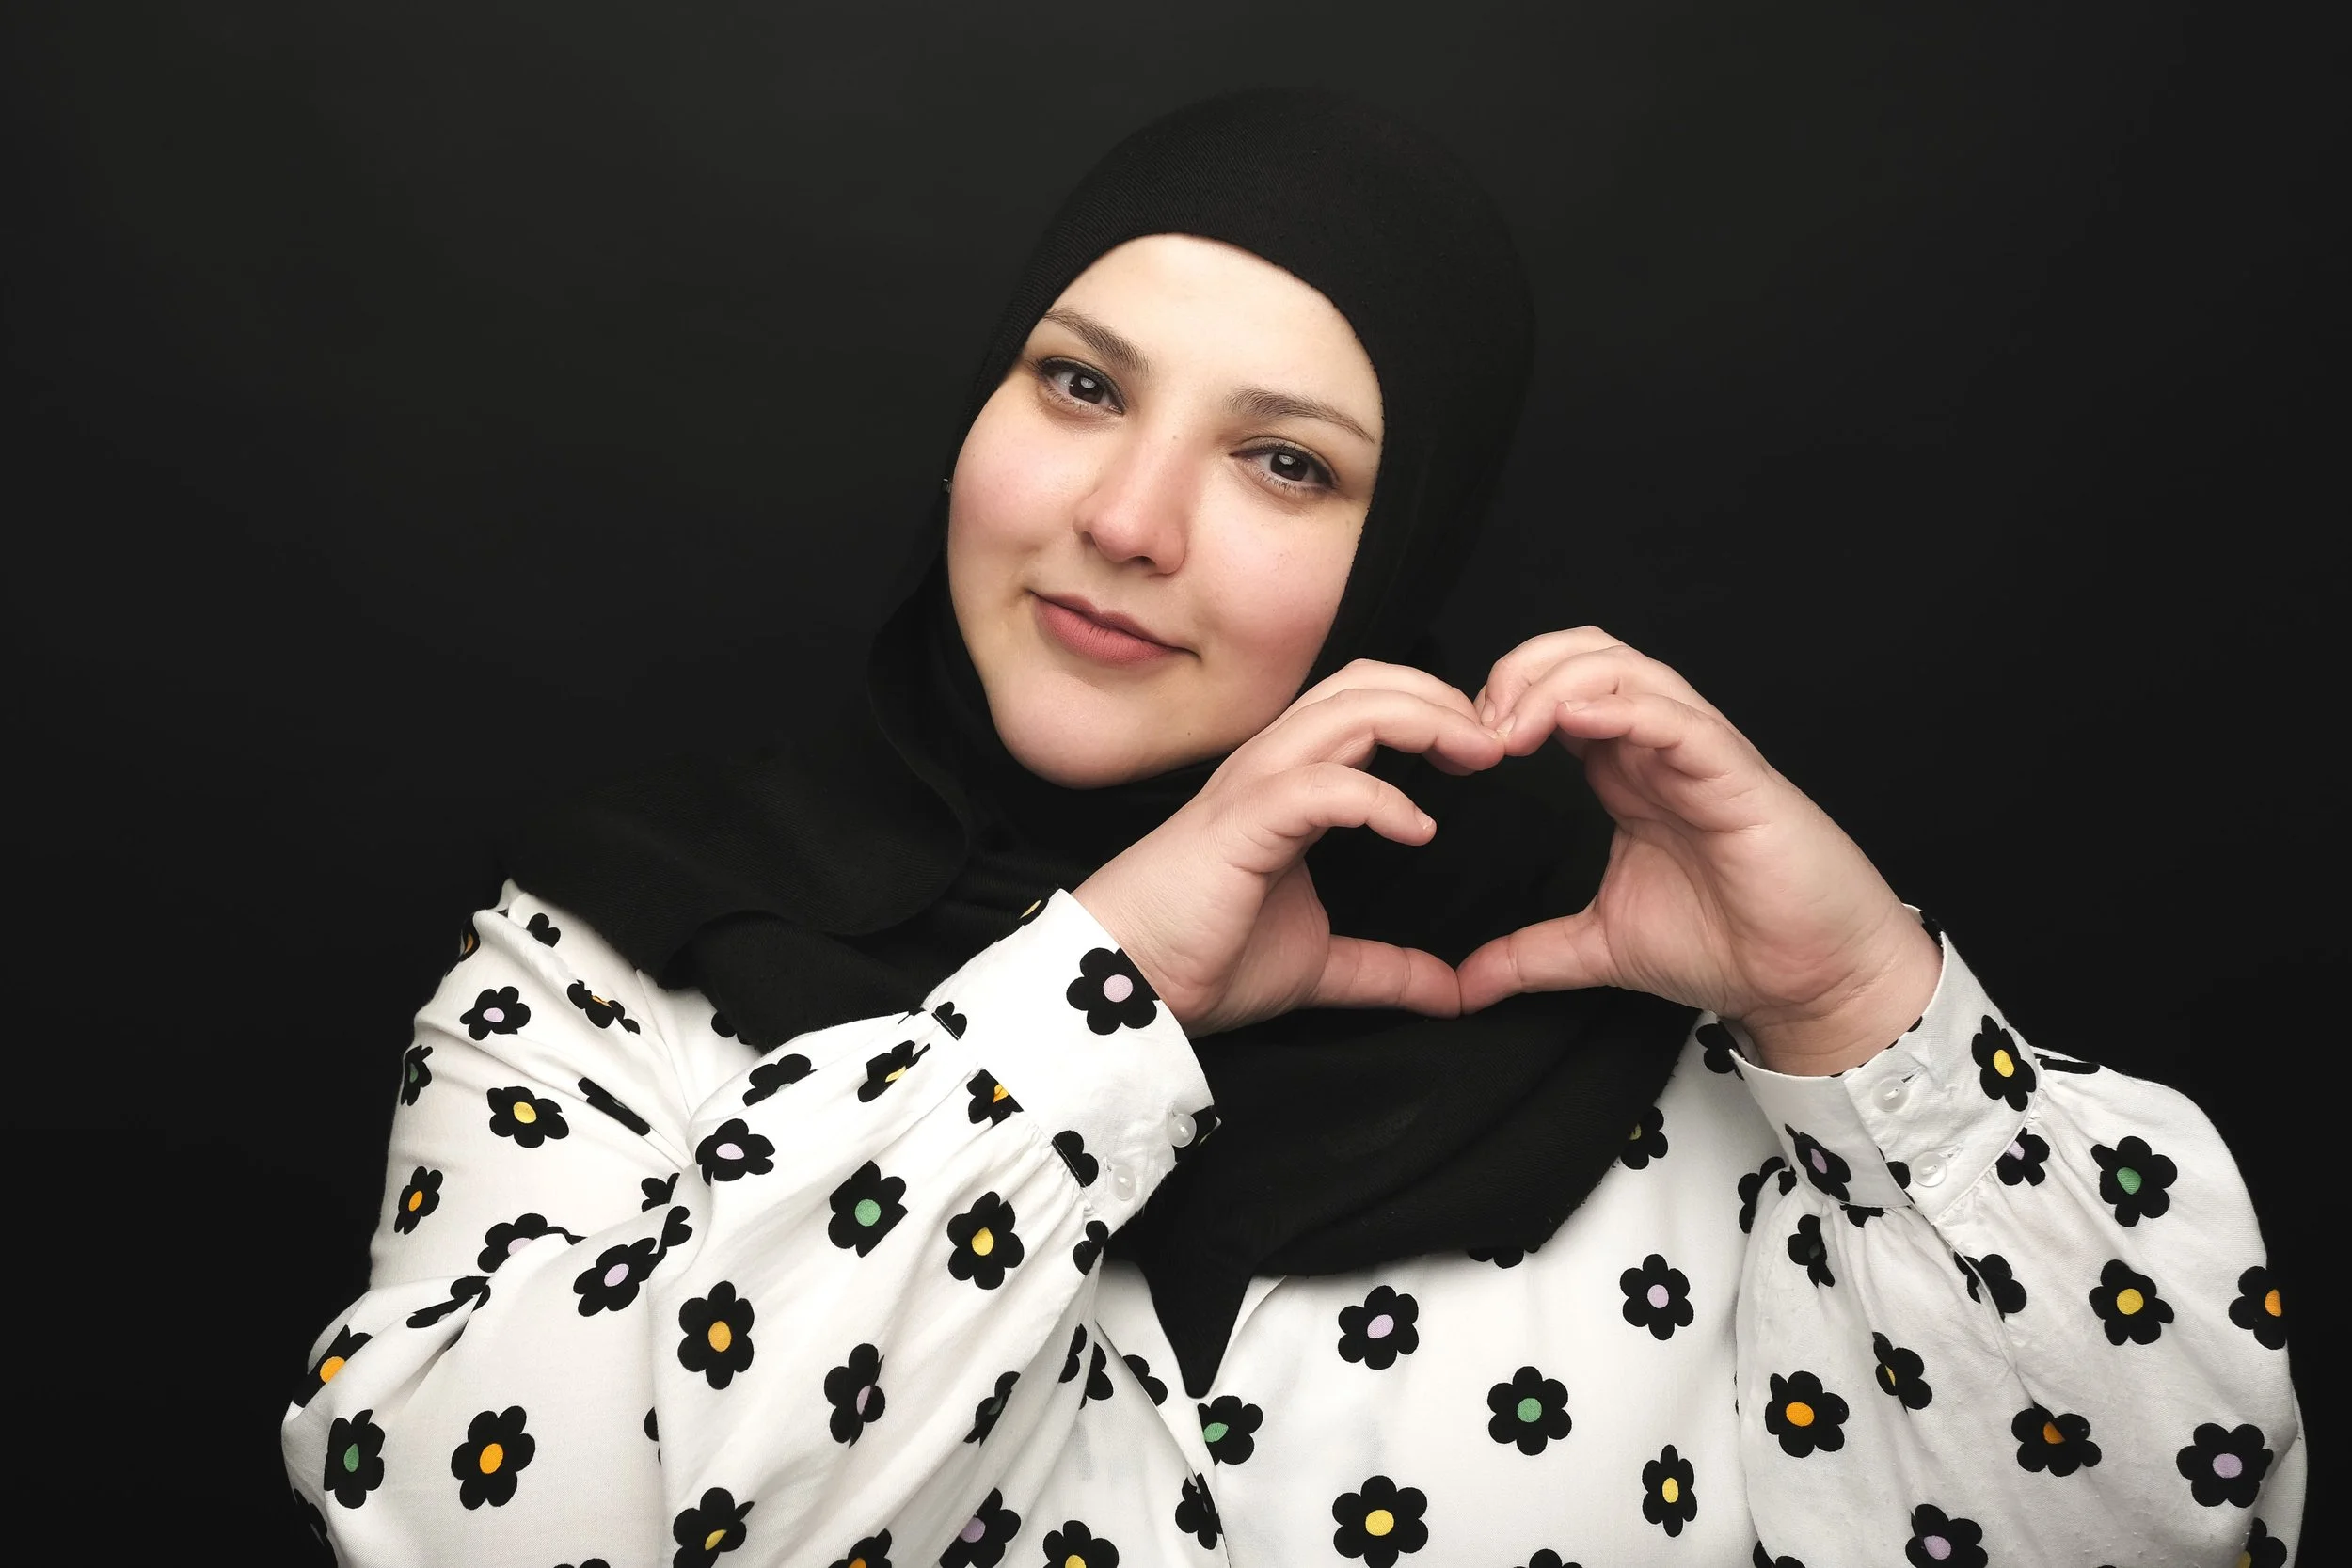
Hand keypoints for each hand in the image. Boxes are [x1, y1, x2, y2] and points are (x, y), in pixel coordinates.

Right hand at [1073, 660, 1506, 1037]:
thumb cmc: (1199, 962)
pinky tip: (1419, 830)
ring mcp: (1254, 788)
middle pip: (1365, 684)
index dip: (1432, 711)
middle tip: (1500, 739)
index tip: (1488, 755)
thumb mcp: (1320, 966)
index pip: (1365, 705)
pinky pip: (1323, 784)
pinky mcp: (1242, 825)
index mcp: (1287, 784)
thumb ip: (1387, 969)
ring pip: (1349, 710)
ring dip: (1424, 721)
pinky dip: (1380, 797)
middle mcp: (1270, 768)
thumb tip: (1454, 992)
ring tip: (1479, 755)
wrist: (1122, 989)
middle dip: (1441, 697)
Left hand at [1452, 628, 1940, 1074]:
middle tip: (1474, 727)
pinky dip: (1622, 707)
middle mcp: (1660, 750)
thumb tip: (1460, 987)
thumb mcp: (1597, 947)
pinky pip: (1676, 717)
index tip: (1453, 748)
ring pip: (1628, 671)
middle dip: (1521, 671)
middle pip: (1588, 657)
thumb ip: (1526, 956)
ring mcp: (1700, 754)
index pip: (1559, 693)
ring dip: (1557, 683)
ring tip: (1509, 726)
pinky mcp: (1736, 775)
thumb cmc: (1727, 947)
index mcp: (1627, 774)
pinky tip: (1571, 721)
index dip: (1501, 701)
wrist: (1809, 984)